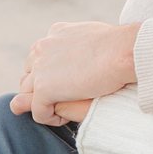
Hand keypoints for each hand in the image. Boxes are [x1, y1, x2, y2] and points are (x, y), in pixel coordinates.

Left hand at [9, 21, 138, 125]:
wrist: (124, 51)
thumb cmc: (119, 44)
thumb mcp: (94, 36)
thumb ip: (80, 43)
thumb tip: (87, 52)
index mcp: (54, 34)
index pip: (39, 58)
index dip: (49, 74)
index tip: (67, 85)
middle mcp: (42, 49)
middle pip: (28, 76)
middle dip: (40, 90)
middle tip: (63, 100)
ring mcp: (40, 69)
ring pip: (28, 95)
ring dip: (44, 104)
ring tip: (65, 110)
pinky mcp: (44, 89)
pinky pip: (38, 111)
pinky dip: (50, 118)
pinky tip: (65, 118)